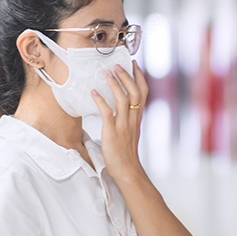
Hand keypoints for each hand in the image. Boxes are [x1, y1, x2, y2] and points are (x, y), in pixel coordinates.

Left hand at [91, 59, 148, 184]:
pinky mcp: (113, 132)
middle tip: (118, 64)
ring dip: (115, 85)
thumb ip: (126, 120)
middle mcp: (133, 119)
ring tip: (107, 73)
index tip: (134, 65)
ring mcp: (123, 125)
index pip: (143, 93)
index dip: (139, 78)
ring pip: (123, 100)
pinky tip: (93, 93)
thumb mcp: (130, 132)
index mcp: (137, 118)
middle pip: (135, 93)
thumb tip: (117, 109)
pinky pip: (108, 113)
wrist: (128, 170)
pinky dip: (100, 101)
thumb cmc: (126, 154)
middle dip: (128, 77)